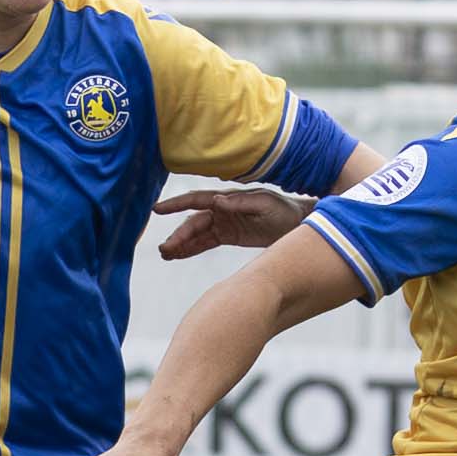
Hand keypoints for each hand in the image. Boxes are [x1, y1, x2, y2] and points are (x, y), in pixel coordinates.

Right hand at [153, 186, 312, 259]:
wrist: (299, 224)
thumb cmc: (283, 211)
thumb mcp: (264, 206)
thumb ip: (240, 204)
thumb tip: (217, 200)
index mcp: (228, 200)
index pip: (197, 201)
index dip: (176, 205)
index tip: (158, 210)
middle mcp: (222, 210)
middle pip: (194, 222)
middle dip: (178, 235)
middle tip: (164, 249)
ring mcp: (225, 224)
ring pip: (197, 234)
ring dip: (181, 243)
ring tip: (166, 255)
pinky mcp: (229, 236)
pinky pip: (206, 243)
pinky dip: (192, 249)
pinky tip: (178, 256)